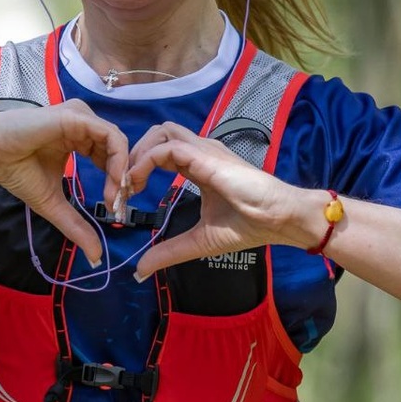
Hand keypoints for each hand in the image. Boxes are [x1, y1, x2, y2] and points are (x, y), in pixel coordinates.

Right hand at [0, 101, 128, 262]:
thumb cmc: (16, 172)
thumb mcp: (54, 204)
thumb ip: (77, 226)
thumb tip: (95, 257)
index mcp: (78, 138)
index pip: (110, 156)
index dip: (118, 182)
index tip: (115, 208)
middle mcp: (82, 124)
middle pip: (118, 149)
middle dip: (124, 180)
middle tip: (119, 206)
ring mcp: (80, 118)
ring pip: (118, 142)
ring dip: (122, 172)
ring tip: (114, 197)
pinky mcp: (76, 116)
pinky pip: (110, 136)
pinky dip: (117, 161)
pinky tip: (111, 183)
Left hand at [124, 123, 314, 278]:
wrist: (279, 219)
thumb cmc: (249, 225)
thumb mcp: (199, 241)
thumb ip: (169, 251)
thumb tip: (140, 269)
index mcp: (199, 165)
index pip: (162, 151)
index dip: (139, 168)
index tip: (126, 197)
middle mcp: (200, 152)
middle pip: (158, 133)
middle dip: (133, 155)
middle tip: (121, 187)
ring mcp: (204, 151)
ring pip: (160, 132)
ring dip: (137, 154)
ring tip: (127, 184)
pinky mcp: (206, 157)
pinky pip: (167, 148)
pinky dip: (145, 162)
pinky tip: (138, 184)